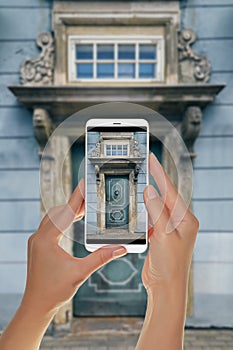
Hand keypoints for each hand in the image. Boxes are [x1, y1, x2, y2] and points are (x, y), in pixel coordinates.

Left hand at [0, 179, 126, 349]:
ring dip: (68, 212)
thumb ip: (101, 258)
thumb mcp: (80, 272)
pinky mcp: (38, 246)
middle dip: (74, 203)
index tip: (83, 184)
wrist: (37, 305)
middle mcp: (38, 237)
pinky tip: (72, 221)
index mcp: (46, 240)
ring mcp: (37, 241)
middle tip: (89, 196)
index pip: (65, 213)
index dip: (76, 198)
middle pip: (58, 212)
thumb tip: (120, 248)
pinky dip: (62, 220)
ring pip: (52, 218)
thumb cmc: (54, 291)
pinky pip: (50, 226)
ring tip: (84, 207)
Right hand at [136, 153, 198, 349]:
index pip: (171, 192)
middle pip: (165, 196)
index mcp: (186, 220)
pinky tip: (138, 207)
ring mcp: (171, 228)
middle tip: (145, 165)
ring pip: (157, 206)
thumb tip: (150, 191)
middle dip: (155, 181)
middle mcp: (180, 222)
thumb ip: (157, 212)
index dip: (160, 174)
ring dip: (148, 196)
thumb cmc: (169, 266)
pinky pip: (152, 217)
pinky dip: (144, 211)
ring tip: (139, 183)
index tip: (152, 160)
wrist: (165, 287)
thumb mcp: (163, 235)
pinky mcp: (161, 234)